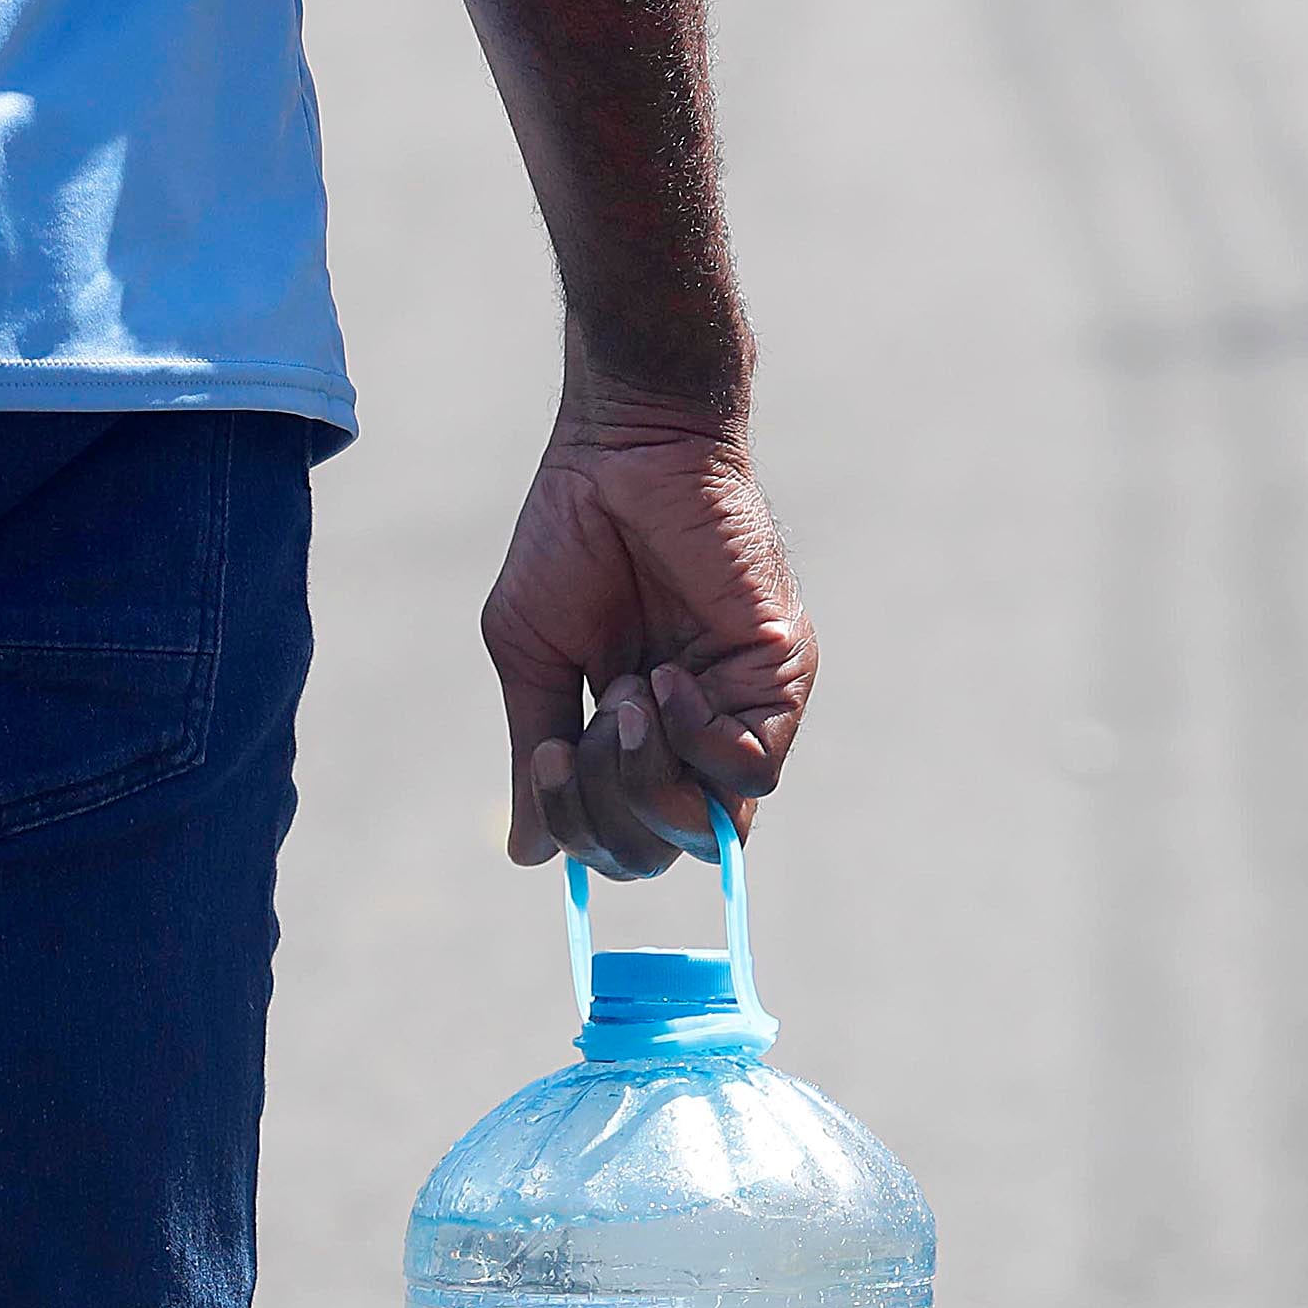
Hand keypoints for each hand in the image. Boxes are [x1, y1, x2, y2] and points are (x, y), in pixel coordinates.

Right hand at [483, 375, 813, 876]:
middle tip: (581, 733)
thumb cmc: (571, 539)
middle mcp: (696, 731)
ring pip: (714, 826)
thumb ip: (538, 758)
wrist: (619, 452)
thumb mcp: (533, 660)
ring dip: (646, 779)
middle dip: (606, 813)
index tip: (547, 755)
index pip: (628, 839)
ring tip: (626, 696)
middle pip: (666, 847)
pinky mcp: (777, 674)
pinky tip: (665, 680)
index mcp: (637, 732)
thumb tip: (529, 855)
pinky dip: (696, 741)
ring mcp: (742, 707)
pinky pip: (750, 768)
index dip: (582, 829)